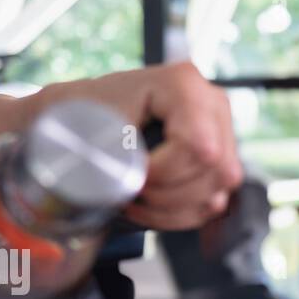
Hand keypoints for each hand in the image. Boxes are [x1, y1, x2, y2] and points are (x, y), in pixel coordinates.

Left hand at [77, 61, 244, 230]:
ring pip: (218, 189)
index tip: (131, 175)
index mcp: (183, 84)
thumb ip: (117, 149)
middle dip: (168, 194)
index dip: (164, 171)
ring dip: (172, 208)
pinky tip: (149, 207)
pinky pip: (214, 201)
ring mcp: (220, 131)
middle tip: (131, 191)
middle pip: (216, 169)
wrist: (78, 112)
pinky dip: (178, 214)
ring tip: (135, 201)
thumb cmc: (83, 112)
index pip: (197, 145)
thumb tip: (135, 179)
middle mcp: (210, 103)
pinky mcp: (218, 158)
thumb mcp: (94, 123)